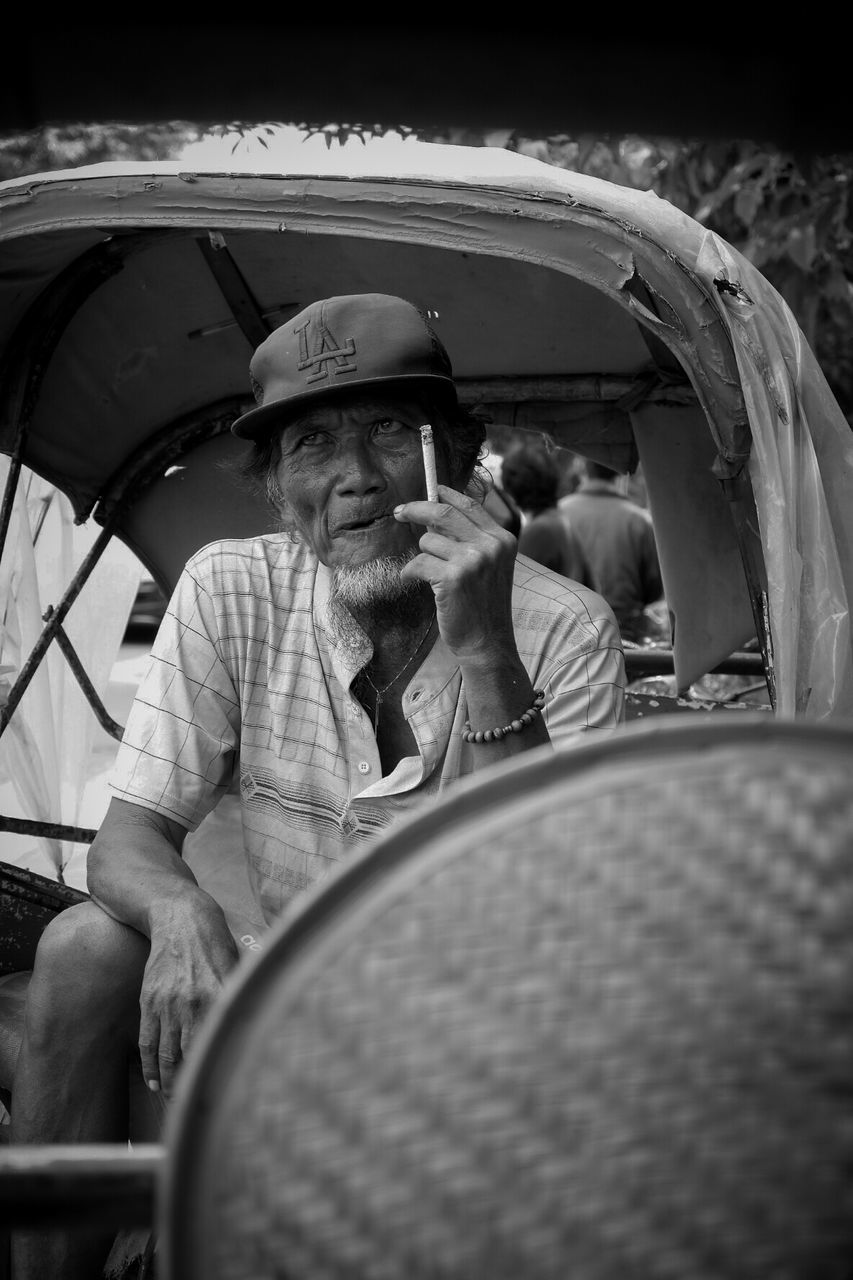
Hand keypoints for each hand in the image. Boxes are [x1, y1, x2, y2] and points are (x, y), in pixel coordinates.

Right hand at [138, 900, 238, 1097]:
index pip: (215, 1045)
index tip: (219, 1093)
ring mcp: (166, 1004)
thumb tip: (255, 1027)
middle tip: (193, 1107)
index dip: (215, 1072)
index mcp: (217, 997)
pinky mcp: (148, 1000)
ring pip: (165, 1054)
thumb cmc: (216, 944)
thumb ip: (240, 998)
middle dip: (189, 1086)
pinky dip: (148, 1064)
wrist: (181, 919)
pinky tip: (153, 1081)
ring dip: (167, 1082)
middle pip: (188, 1057)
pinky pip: (146, 1040)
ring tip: (172, 1101)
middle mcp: (190, 1004)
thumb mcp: (237, 968)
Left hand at [394, 485, 517, 662]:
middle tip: (400, 512)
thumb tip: (439, 514)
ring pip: (428, 542)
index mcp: (503, 539)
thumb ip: (474, 539)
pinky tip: (418, 584)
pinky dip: (411, 574)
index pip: (470, 505)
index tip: (432, 490)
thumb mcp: (490, 566)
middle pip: (444, 514)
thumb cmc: (483, 606)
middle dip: (416, 509)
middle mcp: (491, 545)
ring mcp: (473, 560)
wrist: (487, 643)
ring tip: (433, 577)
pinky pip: (418, 564)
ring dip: (423, 558)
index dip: (446, 495)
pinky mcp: (453, 577)